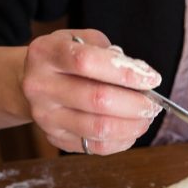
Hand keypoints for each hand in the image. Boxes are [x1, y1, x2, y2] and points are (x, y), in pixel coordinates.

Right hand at [21, 29, 162, 154]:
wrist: (34, 81)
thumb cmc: (67, 59)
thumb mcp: (82, 40)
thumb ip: (110, 53)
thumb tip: (140, 75)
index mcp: (46, 53)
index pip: (87, 62)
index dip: (125, 72)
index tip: (152, 78)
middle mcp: (39, 86)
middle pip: (97, 99)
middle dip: (136, 103)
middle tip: (153, 103)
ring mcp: (45, 115)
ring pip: (99, 128)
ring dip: (132, 125)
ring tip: (146, 117)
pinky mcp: (55, 138)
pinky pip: (96, 146)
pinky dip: (122, 140)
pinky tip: (131, 130)